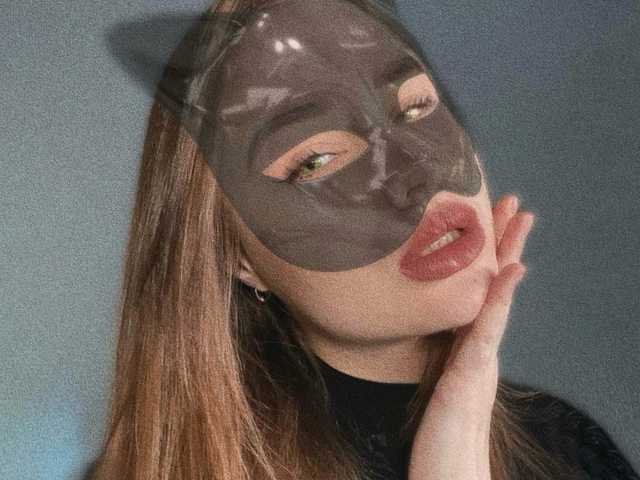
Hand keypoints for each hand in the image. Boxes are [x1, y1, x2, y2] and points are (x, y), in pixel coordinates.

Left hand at [407, 194, 535, 479]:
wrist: (449, 463)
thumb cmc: (439, 423)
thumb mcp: (435, 374)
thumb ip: (436, 347)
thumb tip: (421, 317)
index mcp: (467, 339)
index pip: (478, 286)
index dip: (486, 252)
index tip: (488, 216)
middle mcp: (479, 341)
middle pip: (494, 282)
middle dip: (504, 240)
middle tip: (513, 202)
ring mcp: (480, 354)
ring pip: (497, 296)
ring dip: (509, 255)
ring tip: (521, 219)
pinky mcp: (473, 370)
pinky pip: (489, 327)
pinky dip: (502, 296)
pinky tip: (512, 270)